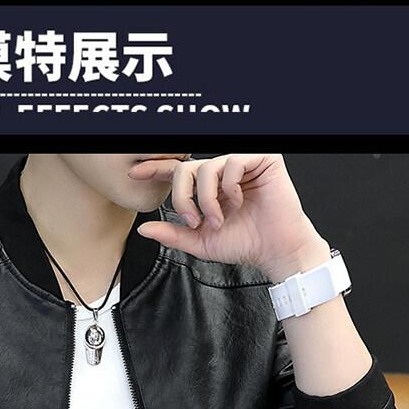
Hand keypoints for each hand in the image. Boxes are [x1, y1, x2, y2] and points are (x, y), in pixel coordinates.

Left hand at [129, 153, 324, 278]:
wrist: (274, 249)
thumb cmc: (244, 243)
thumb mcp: (200, 242)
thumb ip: (173, 234)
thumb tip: (144, 228)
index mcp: (208, 187)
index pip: (178, 171)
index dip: (155, 169)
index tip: (134, 173)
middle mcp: (222, 172)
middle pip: (186, 168)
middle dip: (182, 197)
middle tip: (194, 221)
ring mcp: (241, 163)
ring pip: (206, 166)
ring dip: (206, 198)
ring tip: (219, 219)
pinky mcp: (261, 159)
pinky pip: (232, 162)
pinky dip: (229, 186)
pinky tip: (238, 201)